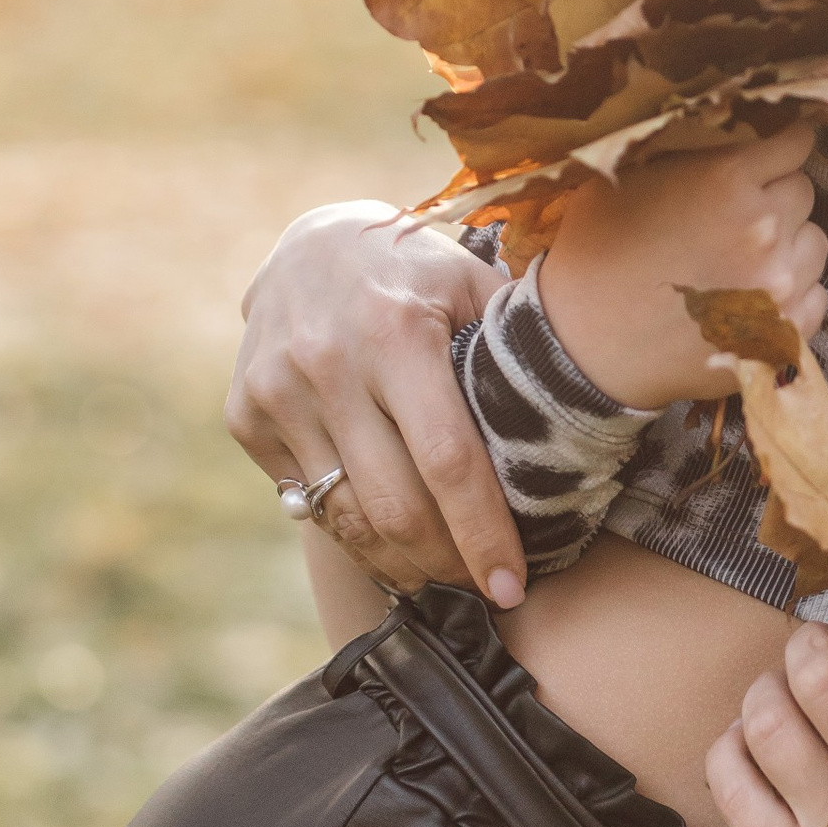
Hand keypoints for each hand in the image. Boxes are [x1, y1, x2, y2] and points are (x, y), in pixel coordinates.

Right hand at [228, 204, 518, 601]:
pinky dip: (352, 532)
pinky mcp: (245, 415)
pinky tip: (390, 541)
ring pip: (345, 517)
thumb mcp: (472, 286)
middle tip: (483, 585)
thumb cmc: (416, 273)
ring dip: (399, 562)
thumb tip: (582, 423)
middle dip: (445, 562)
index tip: (513, 586)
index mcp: (396, 331)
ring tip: (441, 576)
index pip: (448, 462)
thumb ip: (517, 351)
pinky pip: (307, 501)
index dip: (482, 535)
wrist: (310, 241)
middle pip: (394, 505)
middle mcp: (327, 363)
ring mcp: (277, 392)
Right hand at [538, 128, 826, 412]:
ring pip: (815, 244)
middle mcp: (765, 229)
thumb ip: (694, 154)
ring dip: (790, 245)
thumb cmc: (595, 251)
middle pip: (804, 193)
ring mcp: (780, 286)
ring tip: (748, 259)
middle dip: (777, 196)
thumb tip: (733, 136)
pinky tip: (756, 297)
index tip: (774, 153)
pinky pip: (816, 297)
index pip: (794, 144)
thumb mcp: (631, 176)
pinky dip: (794, 294)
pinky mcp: (783, 335)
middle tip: (742, 213)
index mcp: (728, 180)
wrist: (580, 344)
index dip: (783, 146)